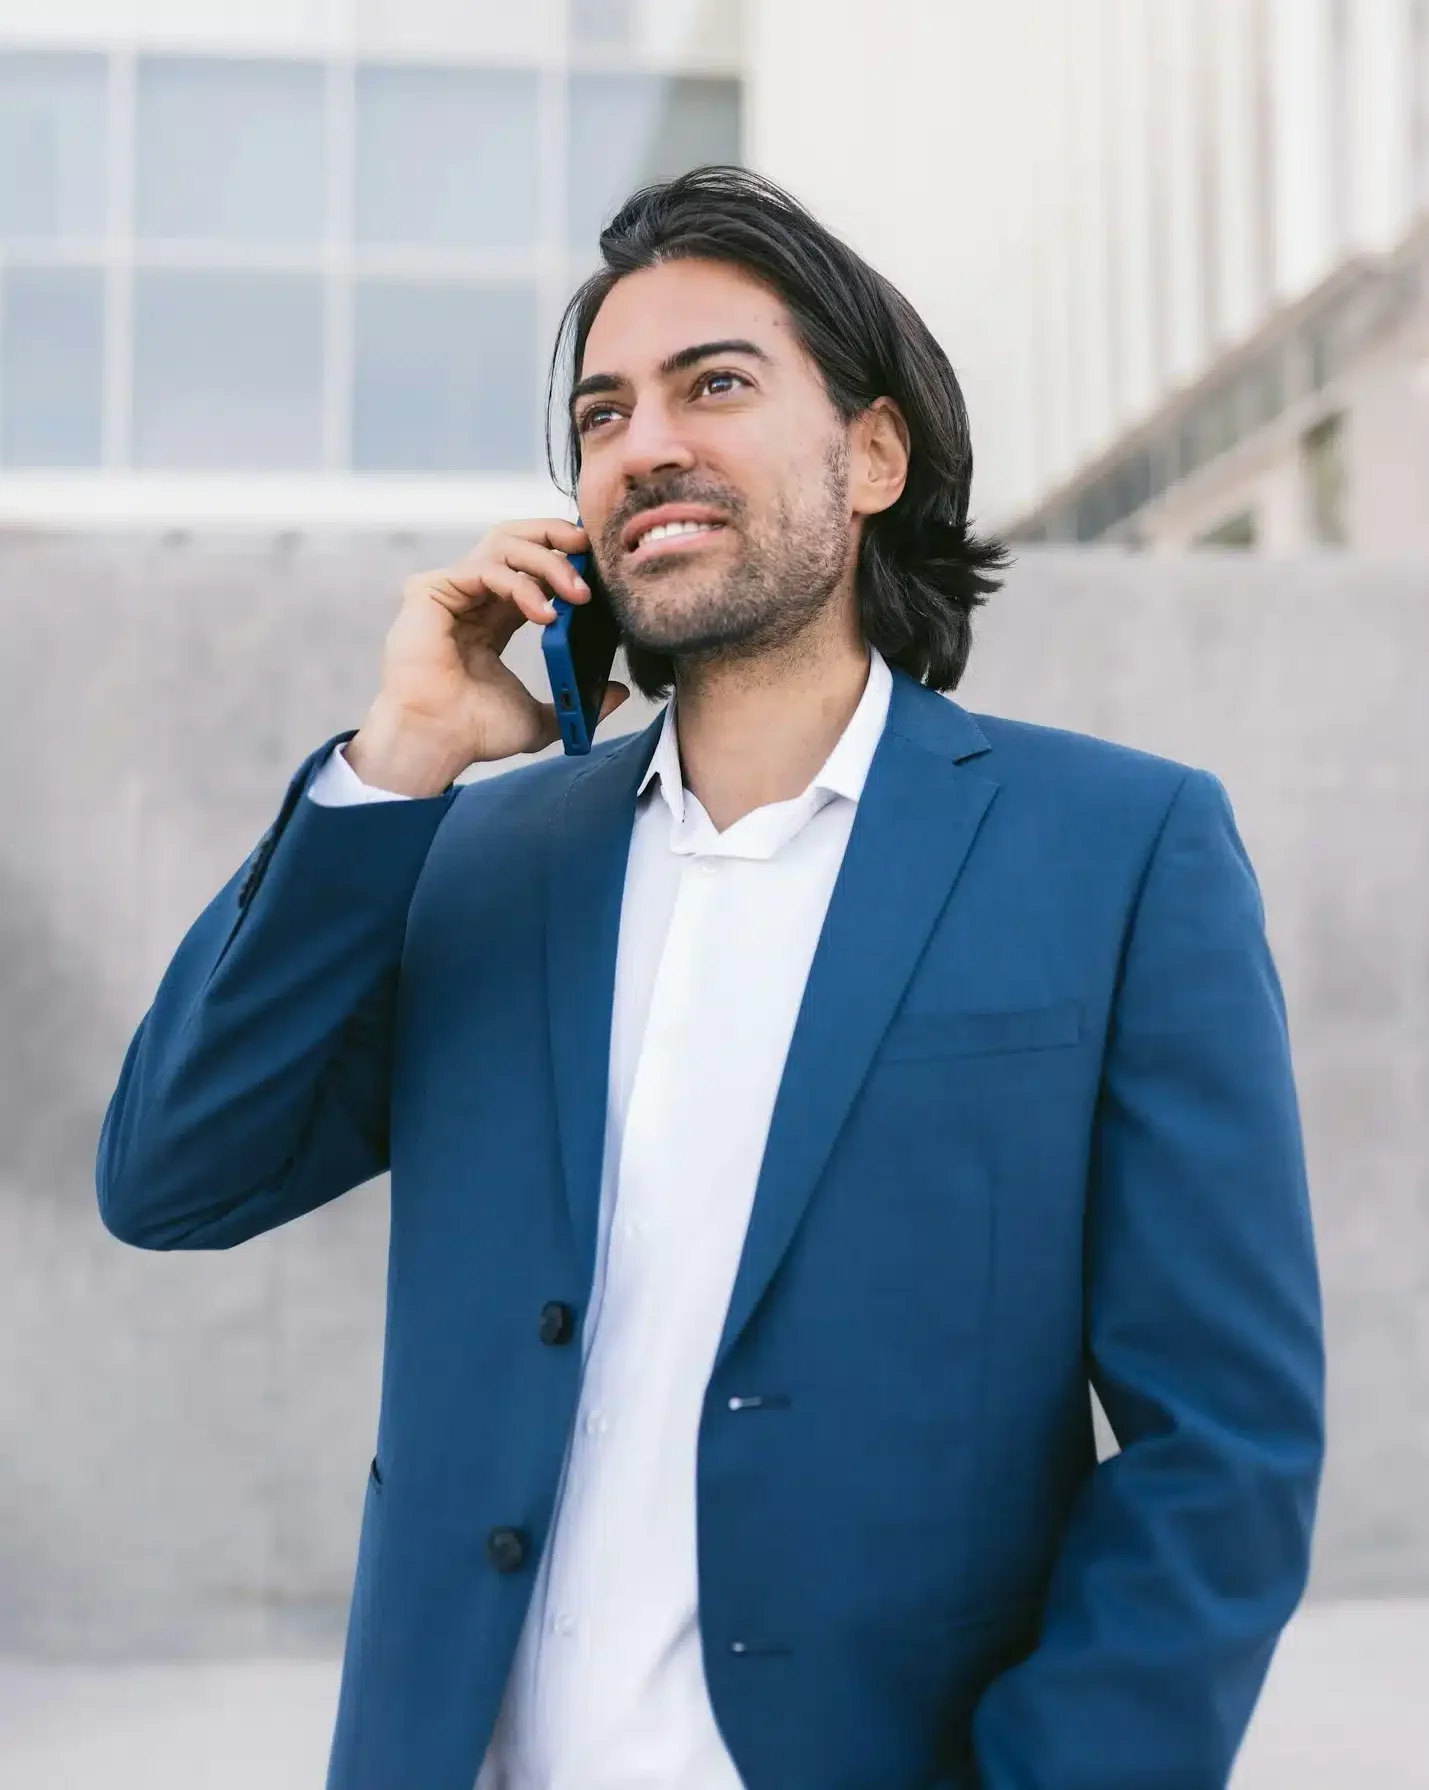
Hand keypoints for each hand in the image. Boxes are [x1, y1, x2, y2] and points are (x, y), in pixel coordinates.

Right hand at [346, 520, 628, 794]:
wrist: (439, 740)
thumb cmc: (476, 731)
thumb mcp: (543, 717)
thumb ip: (579, 703)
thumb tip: (619, 692)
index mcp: (494, 617)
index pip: (531, 567)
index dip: (565, 559)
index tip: (600, 570)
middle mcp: (471, 597)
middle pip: (515, 539)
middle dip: (555, 535)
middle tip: (590, 550)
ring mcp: (449, 590)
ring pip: (504, 545)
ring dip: (548, 561)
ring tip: (577, 593)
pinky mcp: (430, 591)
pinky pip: (485, 569)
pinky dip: (521, 584)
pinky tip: (545, 615)